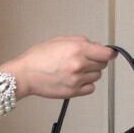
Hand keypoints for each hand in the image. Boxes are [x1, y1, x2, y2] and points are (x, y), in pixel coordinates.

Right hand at [2, 35, 116, 99]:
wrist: (24, 75)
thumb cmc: (38, 58)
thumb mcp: (60, 41)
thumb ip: (81, 42)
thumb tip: (96, 47)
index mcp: (78, 49)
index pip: (107, 53)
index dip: (109, 53)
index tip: (108, 54)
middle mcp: (79, 64)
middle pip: (102, 65)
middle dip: (95, 62)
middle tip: (83, 61)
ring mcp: (76, 80)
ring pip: (97, 77)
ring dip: (90, 74)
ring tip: (75, 72)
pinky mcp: (72, 92)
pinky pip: (90, 88)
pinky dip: (86, 85)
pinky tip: (76, 81)